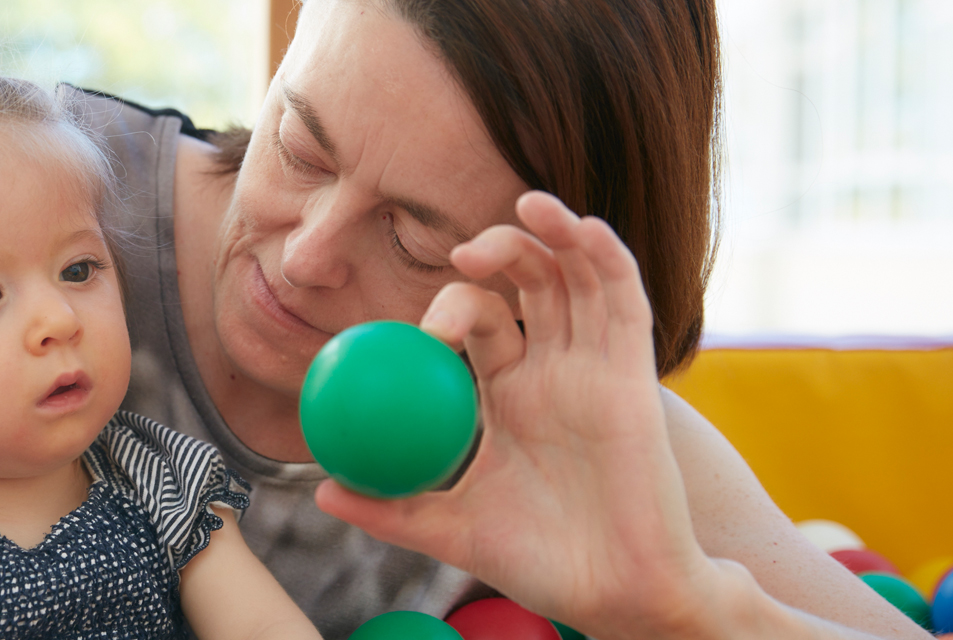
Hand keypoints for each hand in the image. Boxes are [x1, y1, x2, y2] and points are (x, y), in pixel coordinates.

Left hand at [313, 191, 725, 634]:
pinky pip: (623, 300)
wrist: (614, 594)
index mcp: (511, 394)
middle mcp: (554, 370)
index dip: (450, 301)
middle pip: (529, 282)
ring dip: (553, 232)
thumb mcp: (450, 530)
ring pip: (576, 275)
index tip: (419, 322)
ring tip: (524, 207)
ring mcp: (595, 367)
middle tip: (460, 252)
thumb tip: (319, 493)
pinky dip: (604, 254)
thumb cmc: (541, 562)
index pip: (480, 320)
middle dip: (498, 251)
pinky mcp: (632, 374)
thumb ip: (389, 509)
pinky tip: (579, 228)